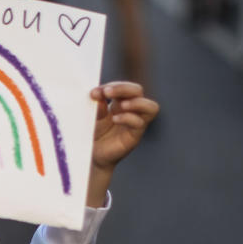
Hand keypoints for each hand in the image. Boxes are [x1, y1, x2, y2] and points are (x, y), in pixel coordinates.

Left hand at [85, 81, 158, 206]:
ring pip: (151, 107)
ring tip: (121, 105)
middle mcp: (130, 111)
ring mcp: (135, 123)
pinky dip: (129, 118)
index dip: (111, 86)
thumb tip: (99, 95)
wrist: (92, 157)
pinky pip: (140, 123)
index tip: (94, 92)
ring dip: (136, 102)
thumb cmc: (93, 135)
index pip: (123, 87)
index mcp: (119, 102)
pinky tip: (115, 119)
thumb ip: (96, 107)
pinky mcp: (134, 136)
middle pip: (138, 91)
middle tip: (107, 92)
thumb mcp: (92, 118)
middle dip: (123, 88)